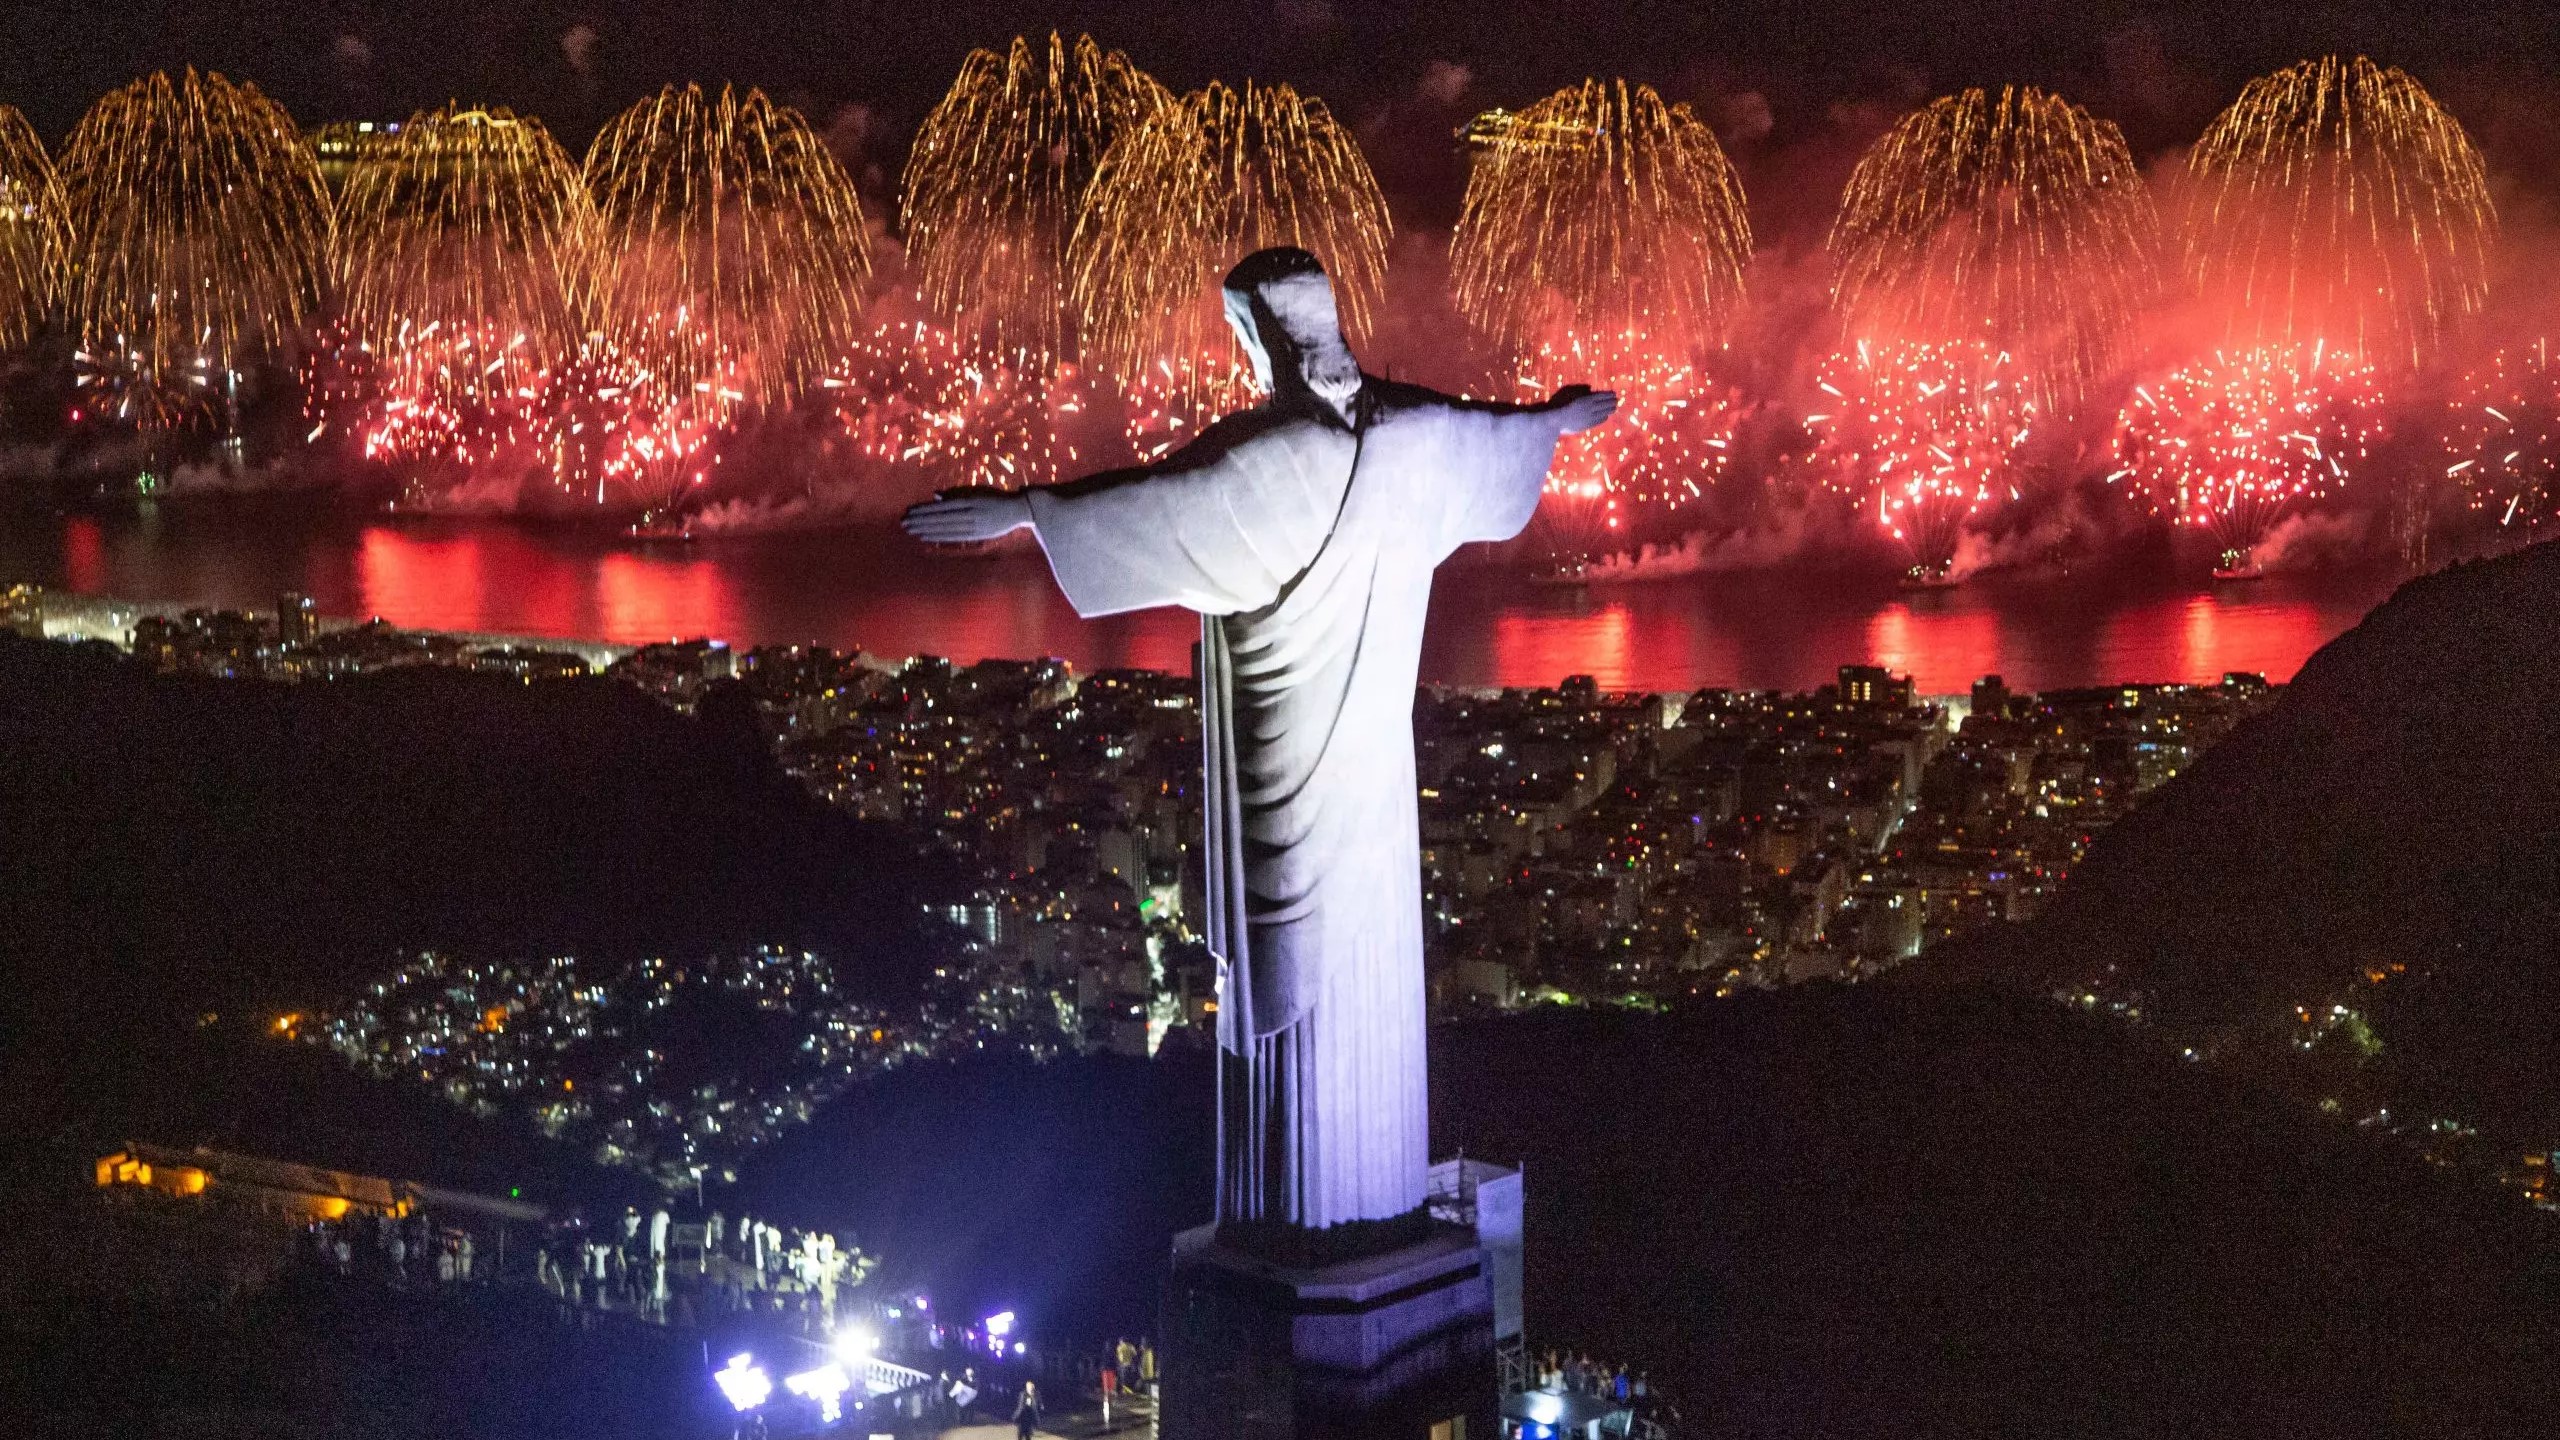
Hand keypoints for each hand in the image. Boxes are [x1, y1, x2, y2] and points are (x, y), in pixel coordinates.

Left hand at [901, 489, 1032, 543]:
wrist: (1019, 509)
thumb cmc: (995, 498)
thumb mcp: (976, 492)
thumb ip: (957, 494)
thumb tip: (936, 496)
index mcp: (968, 500)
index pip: (940, 506)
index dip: (923, 510)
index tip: (908, 511)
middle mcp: (969, 512)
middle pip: (939, 518)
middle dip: (920, 520)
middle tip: (903, 522)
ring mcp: (974, 524)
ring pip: (945, 528)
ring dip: (926, 529)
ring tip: (910, 530)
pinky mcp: (977, 534)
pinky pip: (954, 536)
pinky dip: (938, 536)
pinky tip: (926, 536)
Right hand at [1544, 384, 1618, 433]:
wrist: (1555, 421)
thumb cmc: (1559, 405)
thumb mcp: (1567, 393)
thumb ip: (1579, 390)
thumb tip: (1590, 389)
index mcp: (1585, 399)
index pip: (1600, 396)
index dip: (1608, 395)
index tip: (1614, 393)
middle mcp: (1589, 408)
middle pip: (1603, 404)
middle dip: (1611, 402)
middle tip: (1617, 400)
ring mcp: (1588, 417)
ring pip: (1602, 413)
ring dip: (1609, 410)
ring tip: (1615, 408)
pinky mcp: (1586, 425)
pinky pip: (1597, 421)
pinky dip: (1603, 418)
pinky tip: (1606, 417)